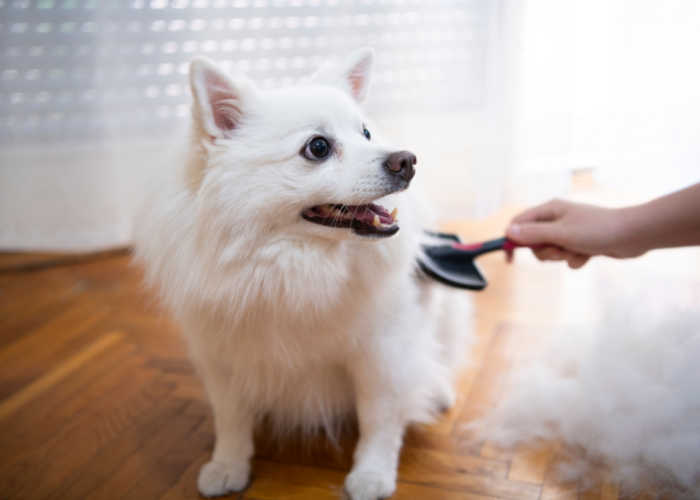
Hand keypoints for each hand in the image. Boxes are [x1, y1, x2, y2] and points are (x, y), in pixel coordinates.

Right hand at [505, 199, 643, 268]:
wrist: (633, 235)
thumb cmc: (596, 230)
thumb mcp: (560, 233)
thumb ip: (533, 234)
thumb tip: (508, 231)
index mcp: (549, 209)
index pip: (520, 223)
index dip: (512, 239)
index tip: (510, 258)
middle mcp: (556, 218)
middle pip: (534, 240)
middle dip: (544, 251)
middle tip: (558, 250)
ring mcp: (569, 231)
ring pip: (550, 250)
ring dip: (560, 256)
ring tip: (576, 251)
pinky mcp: (580, 242)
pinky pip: (567, 256)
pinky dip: (575, 259)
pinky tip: (589, 255)